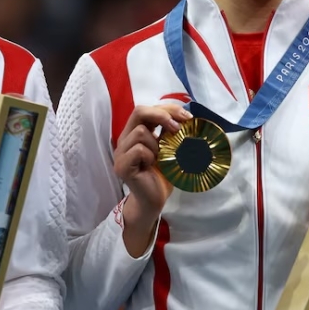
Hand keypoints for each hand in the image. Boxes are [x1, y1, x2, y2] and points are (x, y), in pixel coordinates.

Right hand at [114, 104, 190, 255]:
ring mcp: (121, 152)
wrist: (154, 200)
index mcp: (135, 132)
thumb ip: (170, 132)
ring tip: (160, 158)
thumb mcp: (169, 148)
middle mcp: (125, 139)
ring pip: (140, 132)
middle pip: (139, 111)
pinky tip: (152, 166)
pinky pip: (139, 150)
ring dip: (156, 144)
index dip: (167, 109)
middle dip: (162, 115)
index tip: (187, 117)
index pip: (147, 109)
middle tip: (178, 128)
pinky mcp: (122, 165)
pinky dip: (150, 156)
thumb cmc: (162, 175)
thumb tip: (188, 117)